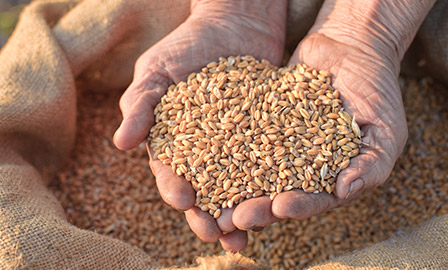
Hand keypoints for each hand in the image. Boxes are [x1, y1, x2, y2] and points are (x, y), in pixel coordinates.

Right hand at [113, 0, 286, 250]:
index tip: (184, 203)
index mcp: (174, 141)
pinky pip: (269, 165)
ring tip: (246, 235)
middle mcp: (205, 151)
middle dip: (209, 216)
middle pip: (205, 190)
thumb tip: (120, 144)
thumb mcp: (158, 70)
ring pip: (237, 187)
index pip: (170, 171)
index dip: (175, 189)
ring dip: (239, 212)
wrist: (235, 22)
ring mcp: (237, 145)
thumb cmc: (188, 44)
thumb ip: (140, 105)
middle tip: (217, 237)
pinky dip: (271, 186)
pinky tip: (277, 203)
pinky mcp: (266, 137)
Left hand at [231, 1, 411, 231]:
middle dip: (257, 206)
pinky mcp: (260, 121)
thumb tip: (344, 191)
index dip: (297, 206)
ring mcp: (277, 144)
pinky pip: (241, 134)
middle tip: (235, 217)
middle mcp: (300, 166)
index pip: (313, 199)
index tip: (280, 207)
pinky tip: (206, 153)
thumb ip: (372, 165)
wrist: (351, 46)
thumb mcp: (387, 131)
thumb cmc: (377, 90)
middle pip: (276, 193)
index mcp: (329, 177)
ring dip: (234, 187)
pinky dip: (225, 145)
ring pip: (252, 170)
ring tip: (212, 200)